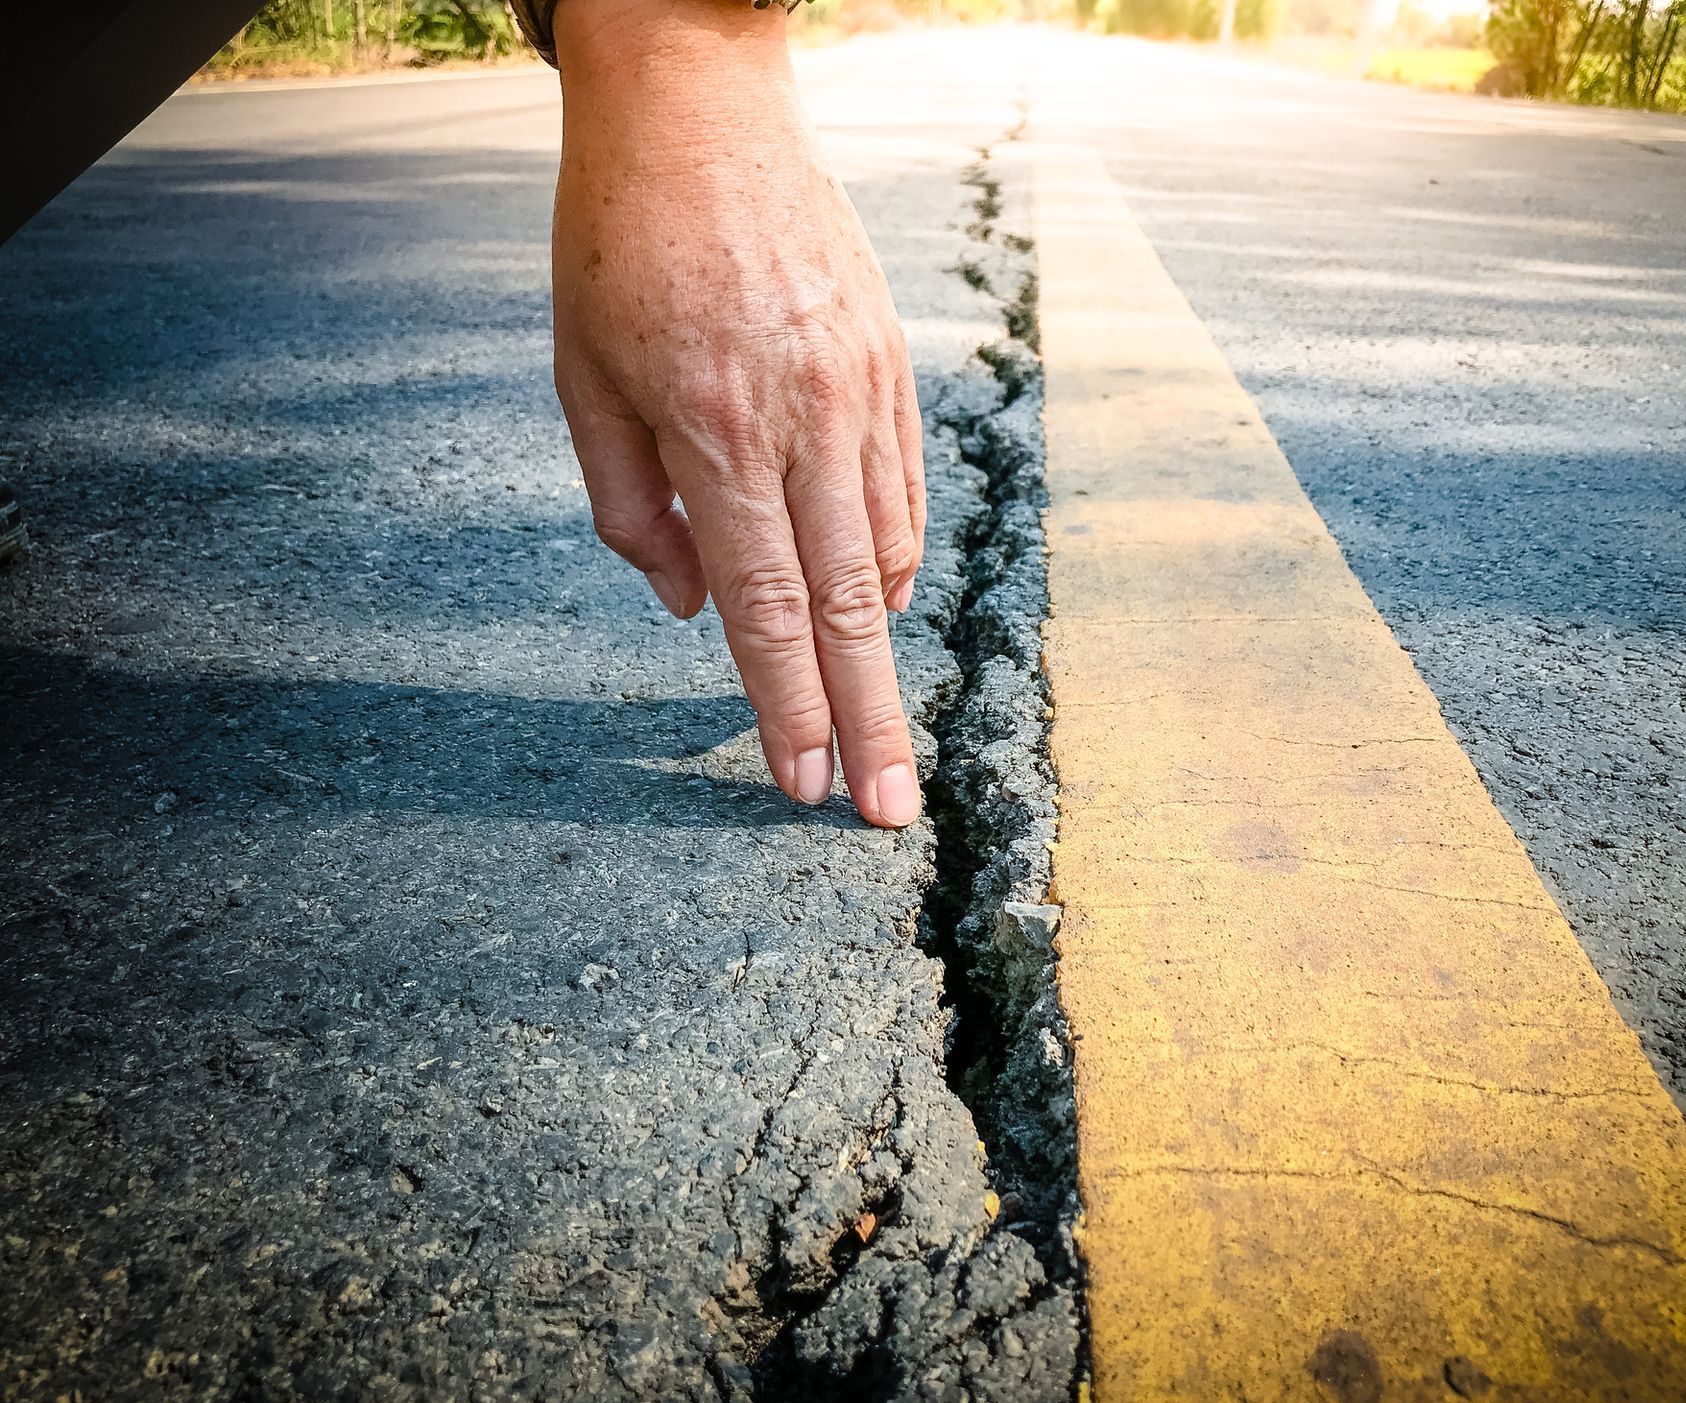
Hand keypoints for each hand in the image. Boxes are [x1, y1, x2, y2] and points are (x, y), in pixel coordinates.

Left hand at [550, 0, 926, 827]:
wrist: (700, 107)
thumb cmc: (618, 247)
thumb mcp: (582, 378)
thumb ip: (628, 507)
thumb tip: (688, 608)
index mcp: (714, 428)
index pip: (763, 604)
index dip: (784, 707)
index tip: (802, 788)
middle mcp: (803, 416)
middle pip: (850, 606)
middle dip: (867, 723)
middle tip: (889, 814)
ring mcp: (861, 388)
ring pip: (889, 551)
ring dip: (880, 650)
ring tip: (875, 726)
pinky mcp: (891, 363)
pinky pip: (905, 490)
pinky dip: (894, 560)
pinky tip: (878, 604)